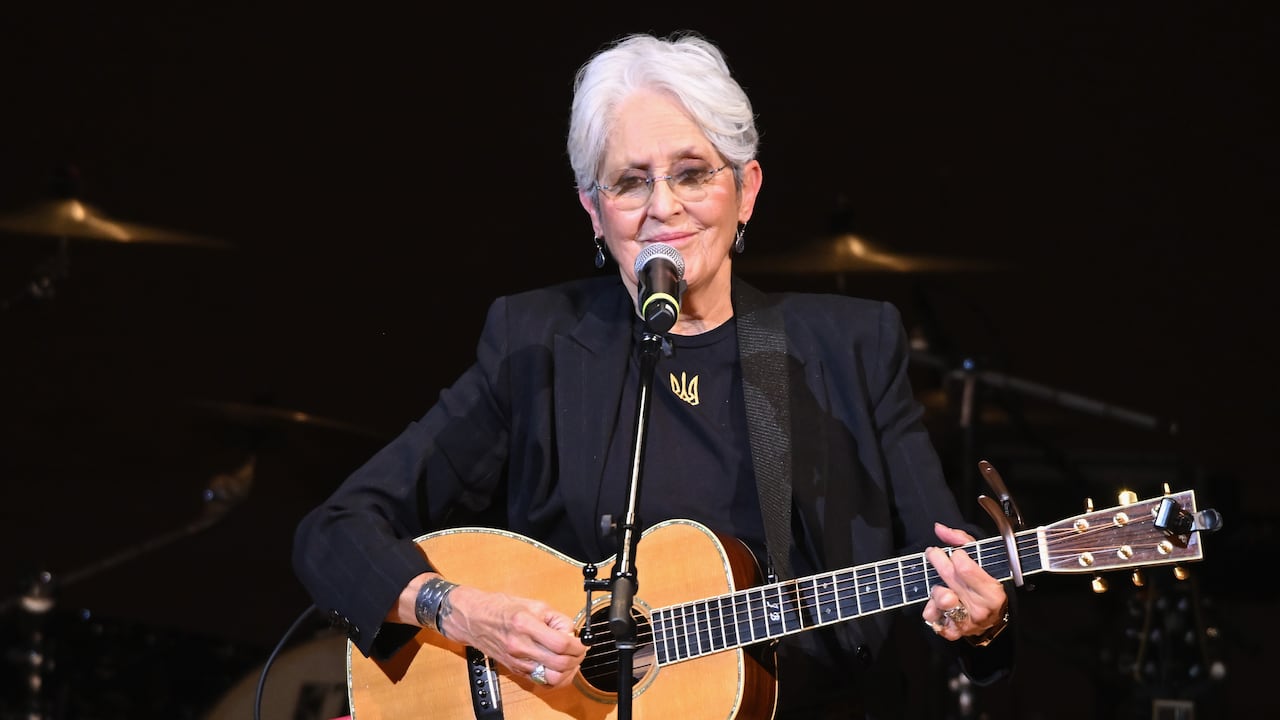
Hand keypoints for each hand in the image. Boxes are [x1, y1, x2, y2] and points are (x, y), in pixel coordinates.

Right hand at [439, 585, 587, 688]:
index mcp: (525, 625)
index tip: (582, 641)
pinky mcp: (516, 670)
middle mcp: (520, 646)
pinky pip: (541, 682)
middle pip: (559, 663)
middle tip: (580, 650)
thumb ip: (556, 619)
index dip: (578, 645)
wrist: (474, 619)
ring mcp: (517, 661)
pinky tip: (559, 668)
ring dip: (568, 671)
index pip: (561, 643)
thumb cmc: (501, 608)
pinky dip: (555, 678)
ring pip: (552, 678)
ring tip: (571, 660)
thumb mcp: (534, 604)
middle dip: (576, 658)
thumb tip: (572, 633)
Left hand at [921, 523, 1008, 641]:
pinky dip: (930, 609)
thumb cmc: (985, 585)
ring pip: (940, 598)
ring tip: (942, 585)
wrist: (991, 618)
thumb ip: (962, 541)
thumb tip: (939, 528)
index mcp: (992, 592)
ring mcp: (966, 622)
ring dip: (936, 588)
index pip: (964, 567)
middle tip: (934, 554)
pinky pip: (932, 618)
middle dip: (938, 560)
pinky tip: (937, 604)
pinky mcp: (952, 632)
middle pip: (949, 577)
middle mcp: (980, 609)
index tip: (955, 553)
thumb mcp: (982, 560)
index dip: (956, 555)